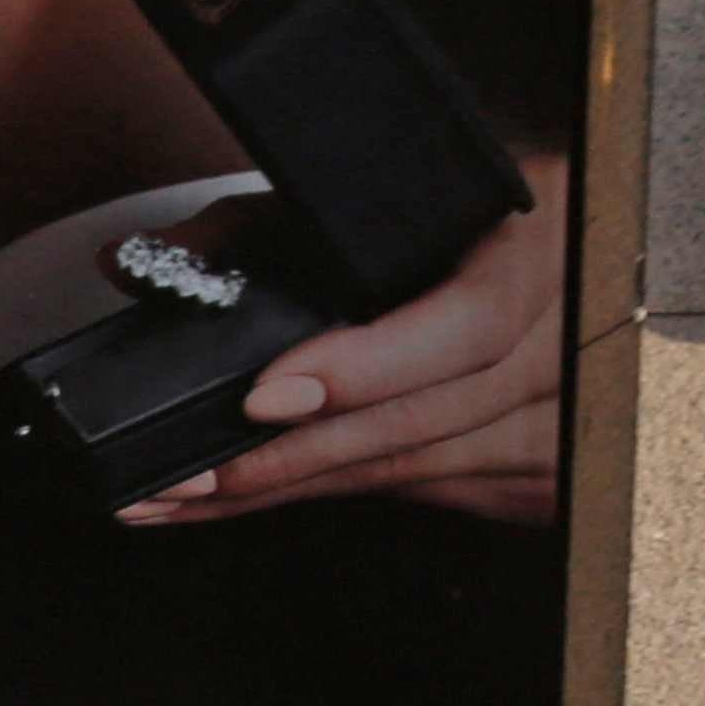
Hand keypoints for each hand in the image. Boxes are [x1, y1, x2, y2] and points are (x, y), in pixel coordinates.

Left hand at [117, 158, 565, 530]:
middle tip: (185, 481)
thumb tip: (137, 260)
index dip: (363, 370)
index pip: (465, 329)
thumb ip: (254, 229)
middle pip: (422, 423)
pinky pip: (429, 490)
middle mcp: (567, 344)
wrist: (565, 263)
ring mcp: (565, 419)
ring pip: (415, 469)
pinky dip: (344, 488)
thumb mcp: (371, 204)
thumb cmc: (464, 226)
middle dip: (287, 459)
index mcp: (540, 254)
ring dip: (297, 489)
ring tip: (193, 501)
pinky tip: (271, 493)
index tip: (265, 398)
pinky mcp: (548, 475)